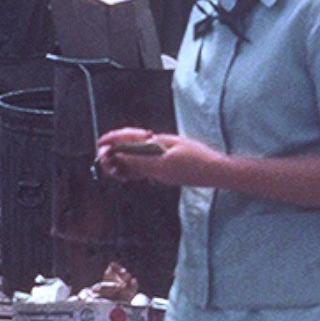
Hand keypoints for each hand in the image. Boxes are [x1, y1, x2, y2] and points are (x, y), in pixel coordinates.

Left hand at [97, 128, 214, 187]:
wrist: (215, 173)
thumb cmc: (199, 156)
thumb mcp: (175, 142)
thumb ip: (155, 142)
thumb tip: (140, 141)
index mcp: (157, 165)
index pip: (129, 158)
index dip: (114, 149)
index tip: (104, 143)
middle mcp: (156, 175)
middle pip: (128, 168)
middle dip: (113, 159)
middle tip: (104, 150)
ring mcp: (161, 179)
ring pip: (135, 171)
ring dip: (123, 162)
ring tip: (114, 153)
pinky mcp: (166, 179)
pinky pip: (145, 172)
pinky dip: (136, 165)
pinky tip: (133, 158)